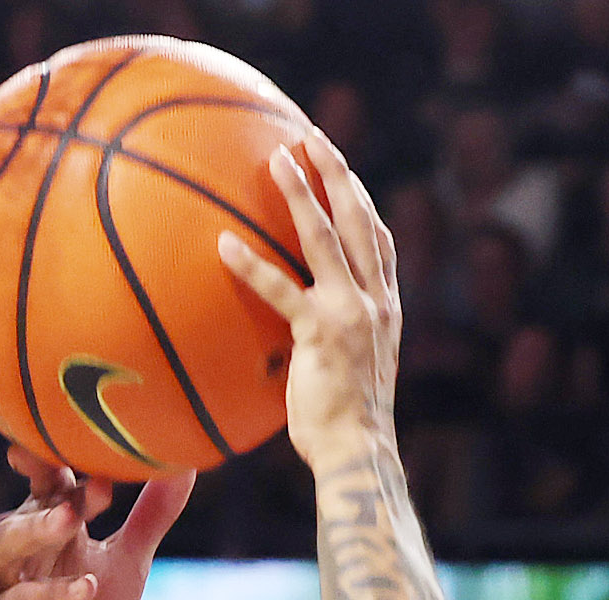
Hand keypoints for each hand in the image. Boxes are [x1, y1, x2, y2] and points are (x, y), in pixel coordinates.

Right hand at [0, 454, 195, 599]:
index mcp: (40, 522)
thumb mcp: (121, 567)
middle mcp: (9, 542)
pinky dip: (52, 594)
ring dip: (39, 528)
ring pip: (8, 542)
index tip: (117, 450)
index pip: (52, 475)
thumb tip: (185, 465)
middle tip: (98, 480)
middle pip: (30, 502)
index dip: (77, 460)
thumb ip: (149, 518)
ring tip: (72, 517)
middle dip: (58, 488)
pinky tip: (87, 589)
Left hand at [216, 128, 399, 464]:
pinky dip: (253, 265)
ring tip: (277, 158)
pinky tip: (224, 245)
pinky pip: (282, 289)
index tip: (341, 168)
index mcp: (385, 308)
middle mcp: (375, 302)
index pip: (377, 240)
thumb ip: (331, 340)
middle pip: (358, 220)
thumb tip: (298, 335)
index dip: (360, 199)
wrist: (357, 454)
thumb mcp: (349, 372)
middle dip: (336, 173)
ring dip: (301, 193)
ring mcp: (352, 314)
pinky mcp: (321, 334)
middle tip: (312, 136)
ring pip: (325, 238)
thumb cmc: (345, 426)